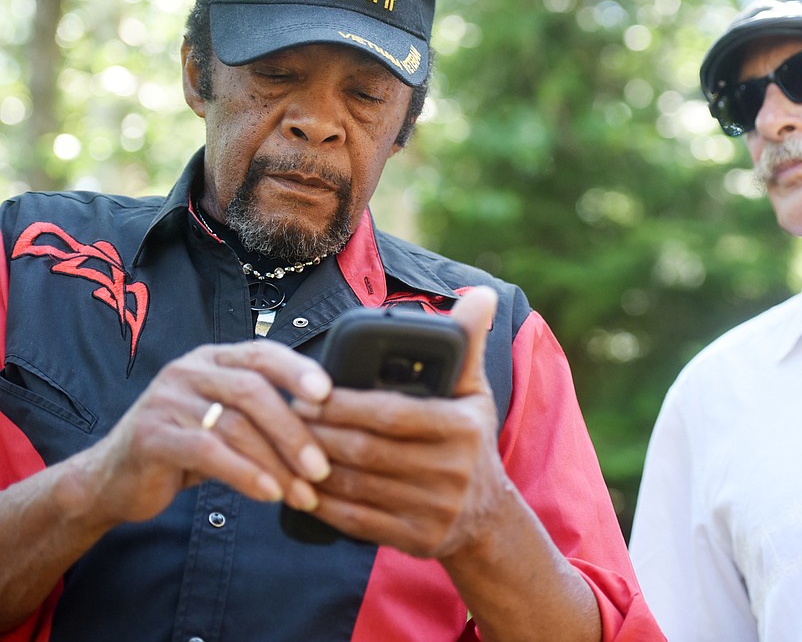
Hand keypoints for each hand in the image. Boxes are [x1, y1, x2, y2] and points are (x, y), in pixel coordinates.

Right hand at [83, 340, 333, 527]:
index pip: (262, 353)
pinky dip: (245, 474)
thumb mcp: (225, 421)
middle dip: (294, 431)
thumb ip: (263, 413)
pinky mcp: (151, 436)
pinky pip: (208, 451)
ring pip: (234, 424)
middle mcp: (189, 370)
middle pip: (253, 390)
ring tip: (302, 492)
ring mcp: (166, 400)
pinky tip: (268, 494)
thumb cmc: (186, 448)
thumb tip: (330, 428)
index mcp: (213, 359)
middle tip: (322, 467)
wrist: (113, 480)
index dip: (297, 370)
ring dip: (276, 463)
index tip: (329, 395)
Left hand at [295, 286, 508, 557]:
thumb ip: (467, 343)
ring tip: (284, 446)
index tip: (308, 394)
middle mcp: (451, 470)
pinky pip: (356, 521)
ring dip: (312, 467)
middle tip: (286, 416)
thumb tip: (480, 294)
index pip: (391, 413)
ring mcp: (434, 509)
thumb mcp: (474, 392)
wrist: (486, 516)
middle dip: (320, 432)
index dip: (344, 405)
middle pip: (367, 450)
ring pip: (356, 486)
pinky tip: (300, 488)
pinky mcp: (416, 539)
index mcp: (461, 427)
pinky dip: (322, 506)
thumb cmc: (469, 440)